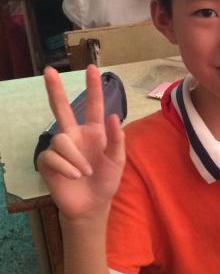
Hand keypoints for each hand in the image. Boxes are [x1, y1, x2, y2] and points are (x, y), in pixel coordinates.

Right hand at [37, 65, 125, 219]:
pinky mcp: (48, 162)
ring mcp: (60, 148)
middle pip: (61, 108)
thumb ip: (117, 140)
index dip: (93, 87)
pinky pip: (53, 156)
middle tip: (48, 70)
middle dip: (55, 89)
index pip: (93, 106)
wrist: (92, 205)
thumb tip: (114, 116)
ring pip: (60, 139)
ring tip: (85, 173)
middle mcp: (74, 135)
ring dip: (75, 158)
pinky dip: (67, 167)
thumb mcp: (117, 161)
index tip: (91, 68)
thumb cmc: (106, 181)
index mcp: (93, 132)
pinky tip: (74, 177)